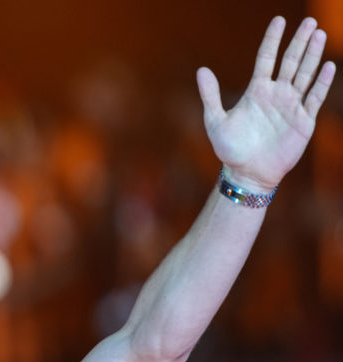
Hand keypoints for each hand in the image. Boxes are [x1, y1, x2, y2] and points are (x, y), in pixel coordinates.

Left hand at [197, 16, 335, 192]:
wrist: (247, 173)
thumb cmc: (230, 149)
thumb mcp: (215, 121)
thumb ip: (210, 95)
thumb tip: (202, 69)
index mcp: (256, 91)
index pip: (266, 59)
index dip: (272, 40)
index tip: (279, 20)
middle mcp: (276, 94)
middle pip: (290, 62)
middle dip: (299, 42)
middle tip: (309, 22)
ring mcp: (291, 106)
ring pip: (304, 75)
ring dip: (312, 56)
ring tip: (319, 35)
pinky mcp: (303, 121)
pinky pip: (314, 98)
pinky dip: (320, 83)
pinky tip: (327, 66)